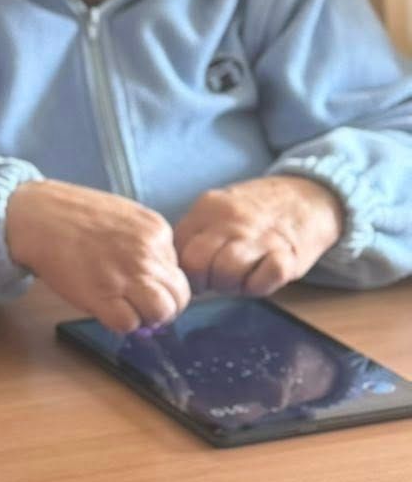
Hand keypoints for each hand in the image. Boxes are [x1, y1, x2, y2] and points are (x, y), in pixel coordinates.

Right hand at [6, 179, 189, 332]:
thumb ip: (145, 243)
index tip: (142, 288)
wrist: (37, 217)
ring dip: (146, 318)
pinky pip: (129, 324)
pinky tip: (106, 311)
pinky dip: (120, 324)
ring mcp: (127, 274)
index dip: (161, 285)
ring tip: (127, 311)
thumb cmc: (72, 216)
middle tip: (141, 307)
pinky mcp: (103, 295)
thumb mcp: (124, 217)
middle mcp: (148, 253)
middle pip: (178, 296)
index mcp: (156, 231)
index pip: (178, 272)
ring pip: (161, 312)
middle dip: (162, 307)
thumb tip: (154, 277)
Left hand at [173, 175, 343, 295]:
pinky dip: (258, 286)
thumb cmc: (255, 211)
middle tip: (217, 280)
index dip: (183, 270)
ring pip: (226, 274)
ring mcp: (260, 237)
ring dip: (230, 285)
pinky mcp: (287, 256)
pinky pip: (261, 283)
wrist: (310, 196)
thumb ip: (195, 233)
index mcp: (208, 208)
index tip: (196, 273)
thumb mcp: (217, 209)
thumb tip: (171, 269)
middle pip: (197, 265)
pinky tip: (262, 274)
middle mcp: (231, 221)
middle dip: (202, 281)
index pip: (178, 249)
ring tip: (241, 276)